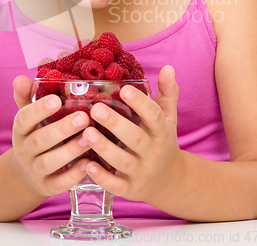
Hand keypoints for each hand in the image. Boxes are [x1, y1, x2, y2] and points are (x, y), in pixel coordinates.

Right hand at [11, 75, 90, 198]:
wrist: (27, 172)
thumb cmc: (37, 133)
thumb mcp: (30, 116)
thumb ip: (27, 97)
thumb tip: (21, 78)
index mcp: (21, 129)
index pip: (24, 119)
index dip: (38, 110)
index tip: (56, 100)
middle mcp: (25, 150)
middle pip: (39, 141)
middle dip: (62, 129)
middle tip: (83, 117)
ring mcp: (35, 170)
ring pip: (48, 162)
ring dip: (69, 151)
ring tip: (89, 139)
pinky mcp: (46, 187)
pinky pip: (58, 184)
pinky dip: (72, 176)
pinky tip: (87, 164)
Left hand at [81, 65, 183, 206]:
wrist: (170, 181)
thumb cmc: (162, 141)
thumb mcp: (168, 118)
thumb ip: (167, 93)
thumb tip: (168, 67)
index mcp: (161, 132)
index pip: (153, 116)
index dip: (140, 103)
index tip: (125, 89)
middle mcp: (152, 152)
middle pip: (135, 138)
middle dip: (116, 124)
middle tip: (96, 108)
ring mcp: (141, 172)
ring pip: (122, 161)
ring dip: (104, 148)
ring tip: (86, 132)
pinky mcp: (130, 189)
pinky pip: (116, 185)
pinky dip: (102, 177)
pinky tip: (87, 165)